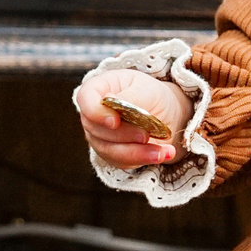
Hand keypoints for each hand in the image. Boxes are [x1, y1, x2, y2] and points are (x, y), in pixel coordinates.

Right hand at [75, 68, 189, 170]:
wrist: (164, 111)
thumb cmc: (151, 93)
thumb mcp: (146, 89)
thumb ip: (130, 96)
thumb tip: (110, 100)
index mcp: (98, 89)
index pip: (86, 99)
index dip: (97, 113)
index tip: (115, 122)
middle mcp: (93, 115)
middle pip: (97, 130)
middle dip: (124, 135)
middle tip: (146, 135)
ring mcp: (99, 137)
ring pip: (110, 151)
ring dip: (138, 152)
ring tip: (161, 151)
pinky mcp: (111, 154)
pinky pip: (122, 161)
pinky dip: (144, 159)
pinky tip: (163, 153)